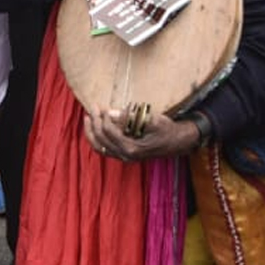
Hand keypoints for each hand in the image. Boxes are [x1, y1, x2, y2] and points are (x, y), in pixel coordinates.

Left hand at [84, 107, 199, 160]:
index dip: (103, 117)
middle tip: (93, 108)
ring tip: (87, 118)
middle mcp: (125, 155)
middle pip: (101, 139)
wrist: (177, 142)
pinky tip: (94, 130)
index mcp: (132, 147)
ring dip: (91, 132)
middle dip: (94, 122)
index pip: (109, 131)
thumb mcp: (150, 119)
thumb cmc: (165, 129)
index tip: (103, 107)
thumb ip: (129, 117)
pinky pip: (104, 150)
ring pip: (99, 147)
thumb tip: (110, 112)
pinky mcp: (124, 156)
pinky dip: (97, 140)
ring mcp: (124, 157)